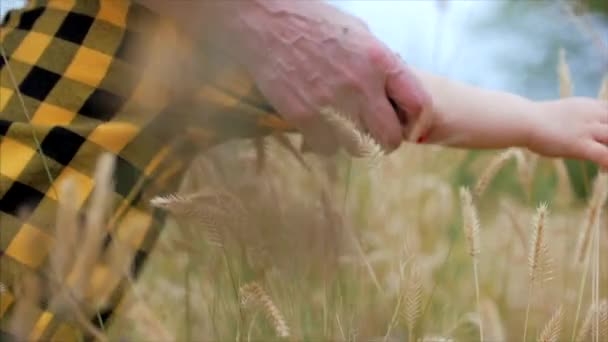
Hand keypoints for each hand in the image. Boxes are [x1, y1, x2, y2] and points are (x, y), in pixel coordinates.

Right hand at [225, 1, 430, 153]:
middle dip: (385, 141)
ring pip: (359, 149)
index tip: (406, 128)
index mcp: (381, 60)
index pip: (419, 106)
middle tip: (374, 135)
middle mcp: (361, 85)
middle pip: (390, 138)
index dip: (415, 123)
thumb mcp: (360, 34)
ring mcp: (332, 103)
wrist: (267, 21)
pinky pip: (327, 148)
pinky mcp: (304, 116)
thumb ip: (380, 66)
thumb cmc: (314, 24)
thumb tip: (394, 94)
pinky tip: (319, 124)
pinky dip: (325, 142)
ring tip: (343, 126)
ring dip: (354, 142)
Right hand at [528, 98, 607, 168]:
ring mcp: (588, 129)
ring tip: (605, 164)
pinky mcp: (580, 144)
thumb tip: (576, 130)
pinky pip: (605, 155)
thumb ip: (576, 119)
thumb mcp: (562, 113)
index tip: (602, 140)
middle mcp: (594, 115)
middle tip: (603, 147)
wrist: (523, 120)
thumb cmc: (535, 119)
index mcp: (590, 106)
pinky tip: (604, 171)